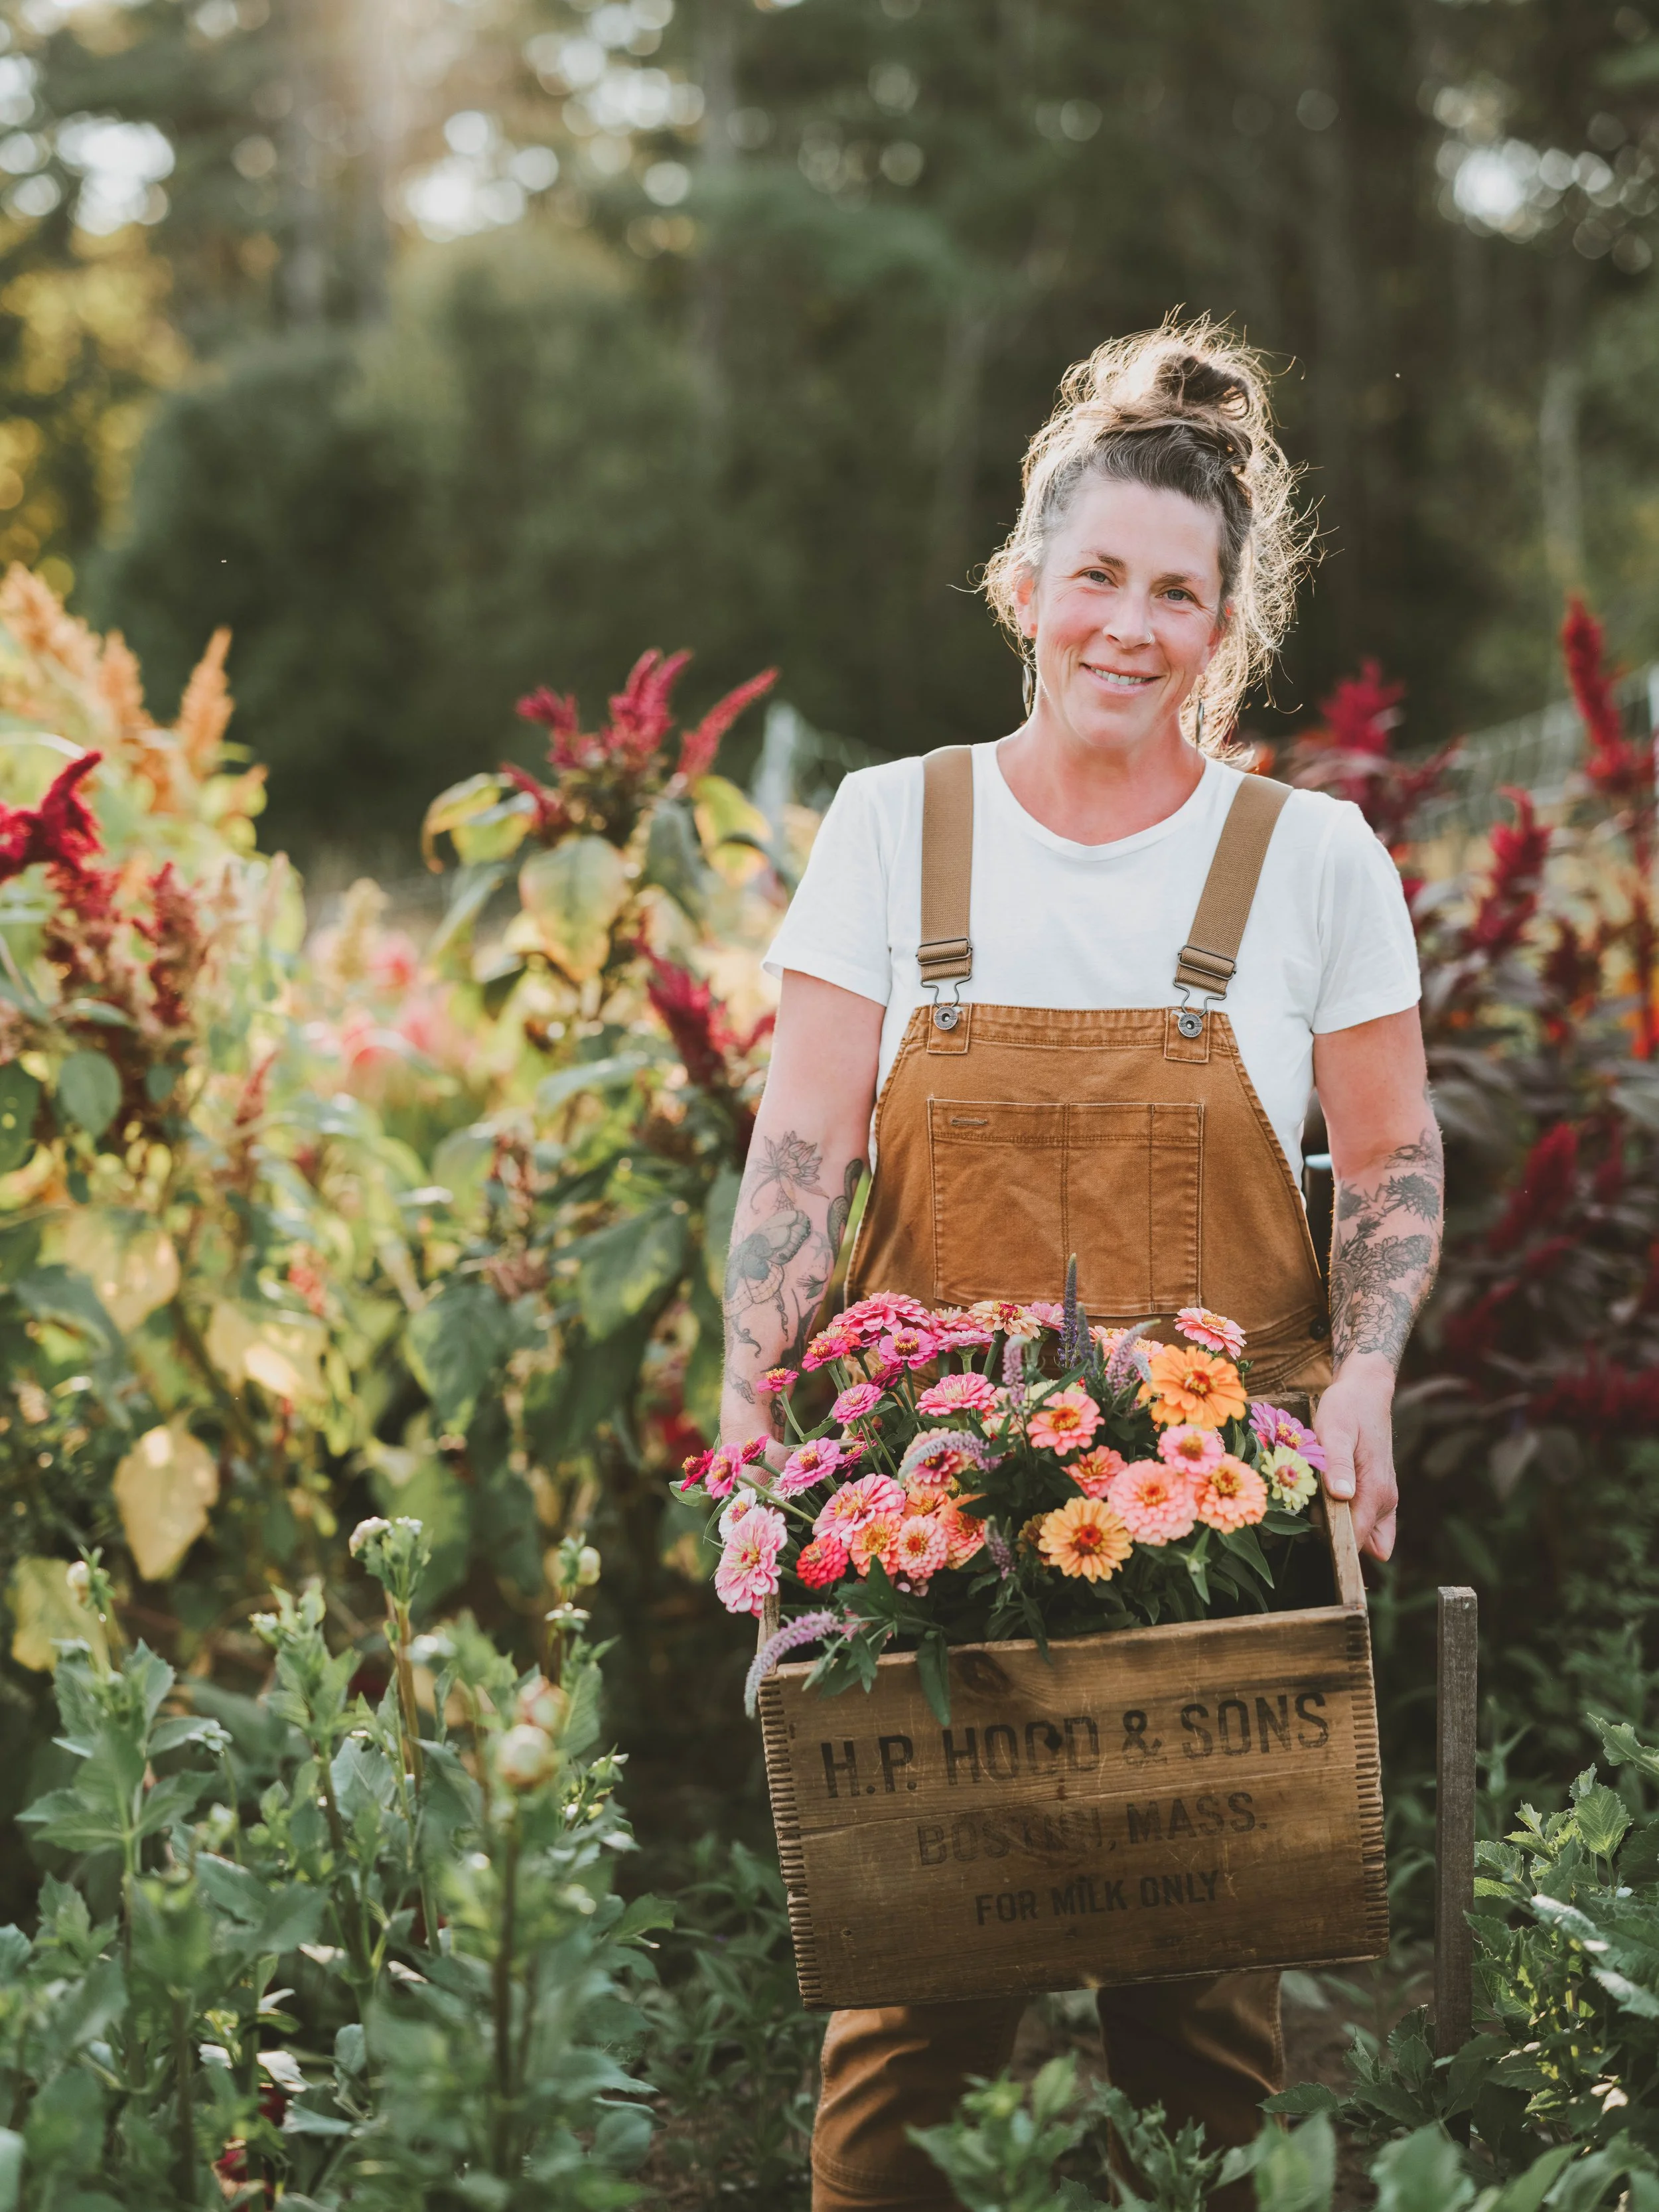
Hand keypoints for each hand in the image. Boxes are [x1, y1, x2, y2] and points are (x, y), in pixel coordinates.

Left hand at [1314, 1354, 1398, 1562]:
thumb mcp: (1335, 1431)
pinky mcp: (1377, 1493)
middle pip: (1360, 1542)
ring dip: (1339, 1530)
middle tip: (1305, 1513)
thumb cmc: (1347, 1409)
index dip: (1334, 1543)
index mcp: (1376, 1490)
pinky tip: (1323, 1502)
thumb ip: (1338, 1464)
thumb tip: (1342, 1497)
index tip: (1308, 1533)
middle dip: (1334, 1538)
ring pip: (1365, 1536)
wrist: (1365, 1391)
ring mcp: (1384, 1498)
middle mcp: (1385, 1500)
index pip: (1358, 1538)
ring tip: (1311, 1505)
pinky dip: (1347, 1521)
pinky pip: (1367, 1523)